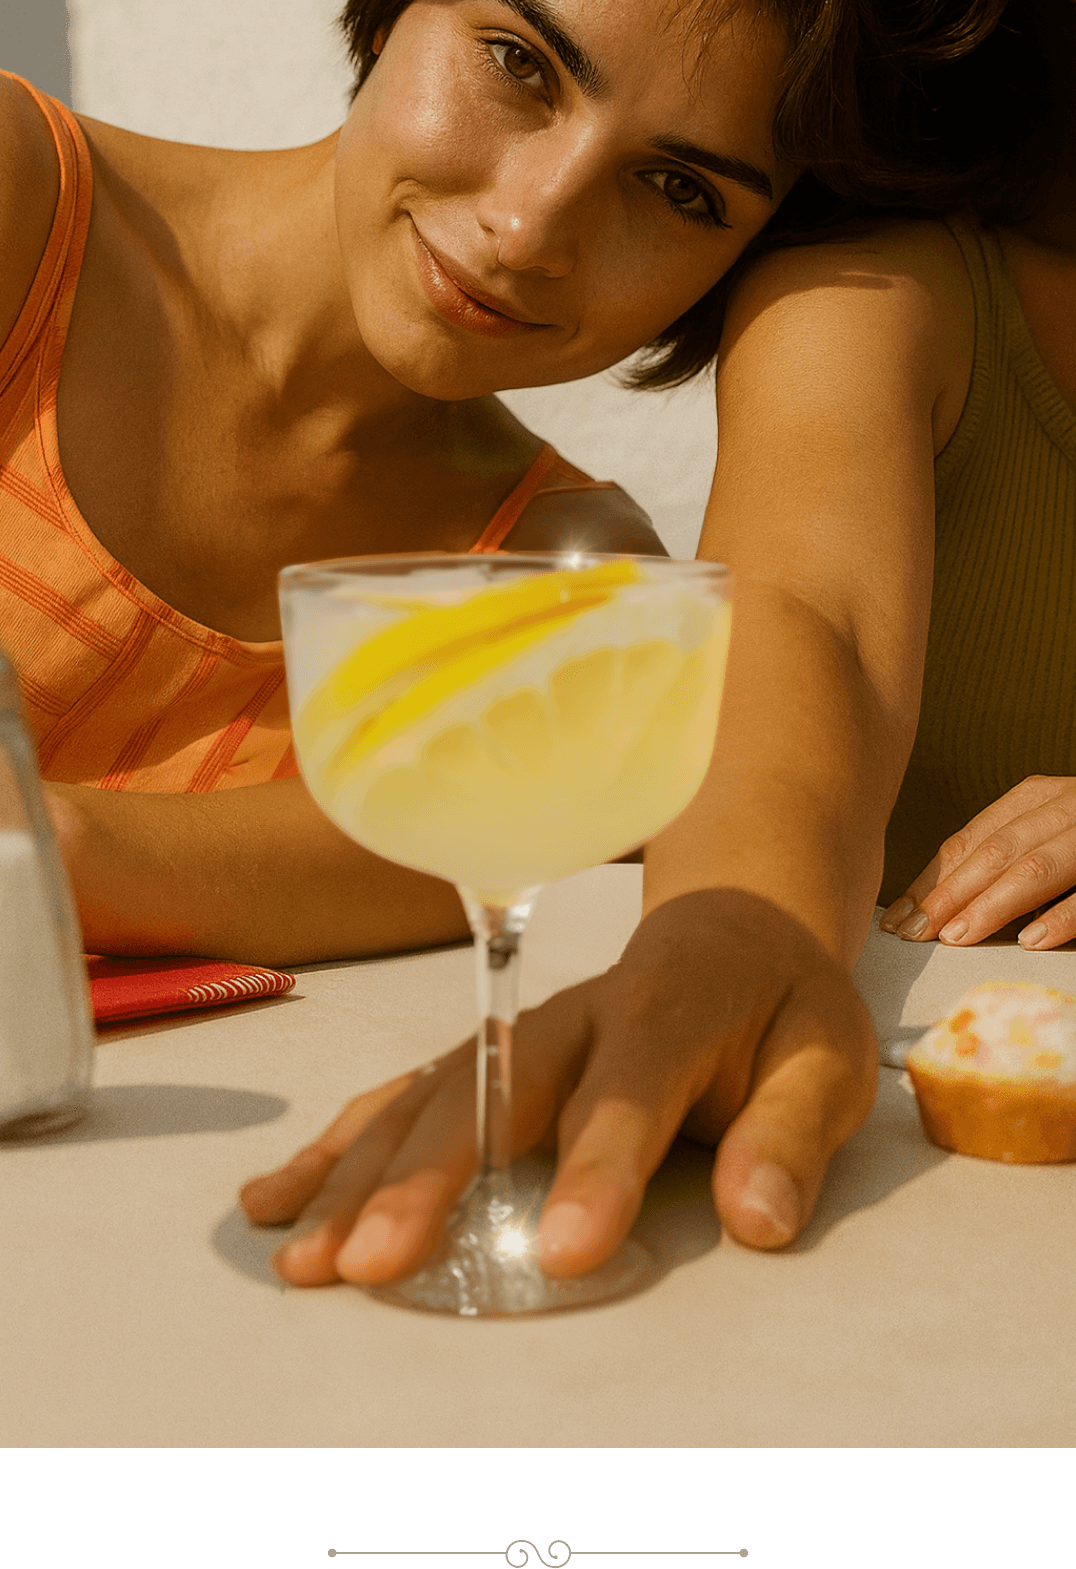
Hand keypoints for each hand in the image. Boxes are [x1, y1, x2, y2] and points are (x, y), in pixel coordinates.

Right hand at [240, 890, 877, 1285]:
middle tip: (373, 1264)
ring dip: (360, 1174)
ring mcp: (516, 1032)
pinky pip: (401, 1095)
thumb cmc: (781, 1007)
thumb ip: (790, 1136)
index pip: (628, 1090)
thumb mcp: (828, 1060)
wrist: (729, 930)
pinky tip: (278, 1197)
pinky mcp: (482, 1054)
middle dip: (429, 1181)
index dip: (596, 1168)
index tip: (561, 1253)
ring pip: (427, 1099)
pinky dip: (339, 1145)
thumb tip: (758, 1223)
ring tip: (304, 1254)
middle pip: (492, 1094)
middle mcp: (573, 1014)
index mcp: (667, 1006)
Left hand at [880, 776, 1075, 949]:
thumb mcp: (1048, 830)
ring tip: (955, 937)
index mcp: (1034, 798)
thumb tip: (948, 907)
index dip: (930, 880)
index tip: (898, 917)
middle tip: (914, 932)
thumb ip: (1007, 856)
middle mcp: (1061, 808)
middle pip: (993, 853)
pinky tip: (1030, 941)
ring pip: (1033, 869)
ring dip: (990, 905)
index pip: (969, 840)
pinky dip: (1059, 917)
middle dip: (948, 895)